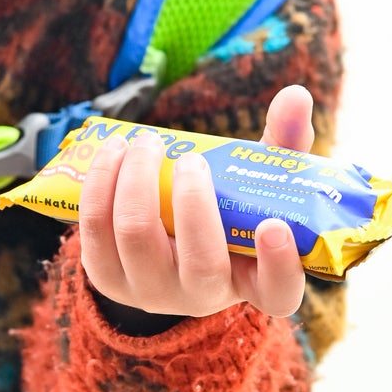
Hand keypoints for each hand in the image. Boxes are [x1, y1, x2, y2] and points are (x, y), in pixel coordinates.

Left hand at [79, 85, 314, 319]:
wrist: (163, 243)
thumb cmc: (225, 207)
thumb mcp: (258, 182)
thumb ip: (284, 142)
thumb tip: (296, 95)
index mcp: (254, 281)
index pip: (279, 293)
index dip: (280, 265)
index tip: (274, 225)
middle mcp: (204, 297)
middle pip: (201, 264)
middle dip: (193, 202)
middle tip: (190, 159)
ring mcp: (151, 291)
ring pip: (137, 237)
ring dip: (137, 179)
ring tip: (146, 142)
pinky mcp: (107, 277)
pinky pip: (94, 230)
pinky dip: (102, 182)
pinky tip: (115, 151)